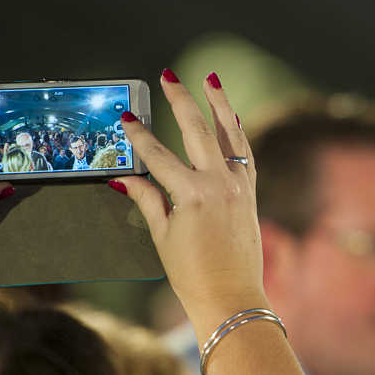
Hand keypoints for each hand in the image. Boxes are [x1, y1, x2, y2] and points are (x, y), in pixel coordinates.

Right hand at [112, 71, 265, 326]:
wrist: (232, 298)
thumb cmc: (193, 274)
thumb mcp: (162, 235)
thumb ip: (146, 199)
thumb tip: (123, 177)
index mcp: (192, 195)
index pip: (158, 156)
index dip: (139, 136)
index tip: (127, 117)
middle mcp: (220, 184)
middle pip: (196, 130)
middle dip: (180, 100)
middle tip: (167, 76)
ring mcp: (239, 186)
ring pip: (229, 134)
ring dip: (219, 104)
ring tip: (210, 78)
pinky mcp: (251, 193)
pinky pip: (245, 152)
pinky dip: (236, 132)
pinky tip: (229, 117)